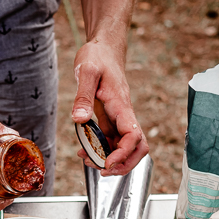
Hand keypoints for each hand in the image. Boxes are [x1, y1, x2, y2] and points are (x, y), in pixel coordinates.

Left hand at [71, 40, 149, 176]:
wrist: (103, 48)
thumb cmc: (97, 56)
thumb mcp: (87, 71)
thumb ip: (83, 96)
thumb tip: (79, 119)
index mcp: (121, 105)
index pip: (133, 136)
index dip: (123, 154)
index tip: (107, 163)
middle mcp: (123, 115)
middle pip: (139, 147)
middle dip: (124, 164)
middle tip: (103, 170)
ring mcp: (118, 118)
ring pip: (125, 147)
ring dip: (111, 160)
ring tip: (89, 161)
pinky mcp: (110, 118)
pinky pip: (112, 140)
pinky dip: (102, 150)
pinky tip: (85, 151)